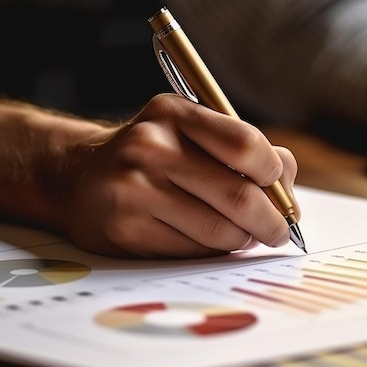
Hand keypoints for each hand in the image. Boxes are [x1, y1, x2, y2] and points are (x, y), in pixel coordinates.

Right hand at [58, 94, 298, 257]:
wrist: (79, 177)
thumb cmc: (150, 156)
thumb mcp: (188, 131)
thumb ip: (241, 148)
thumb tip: (287, 187)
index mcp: (173, 114)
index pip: (245, 144)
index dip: (274, 172)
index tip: (278, 187)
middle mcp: (150, 147)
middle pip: (238, 195)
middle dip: (270, 221)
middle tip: (277, 232)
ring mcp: (134, 190)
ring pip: (219, 231)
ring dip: (242, 240)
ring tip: (242, 235)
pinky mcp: (126, 230)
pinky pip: (193, 251)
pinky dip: (213, 252)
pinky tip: (208, 242)